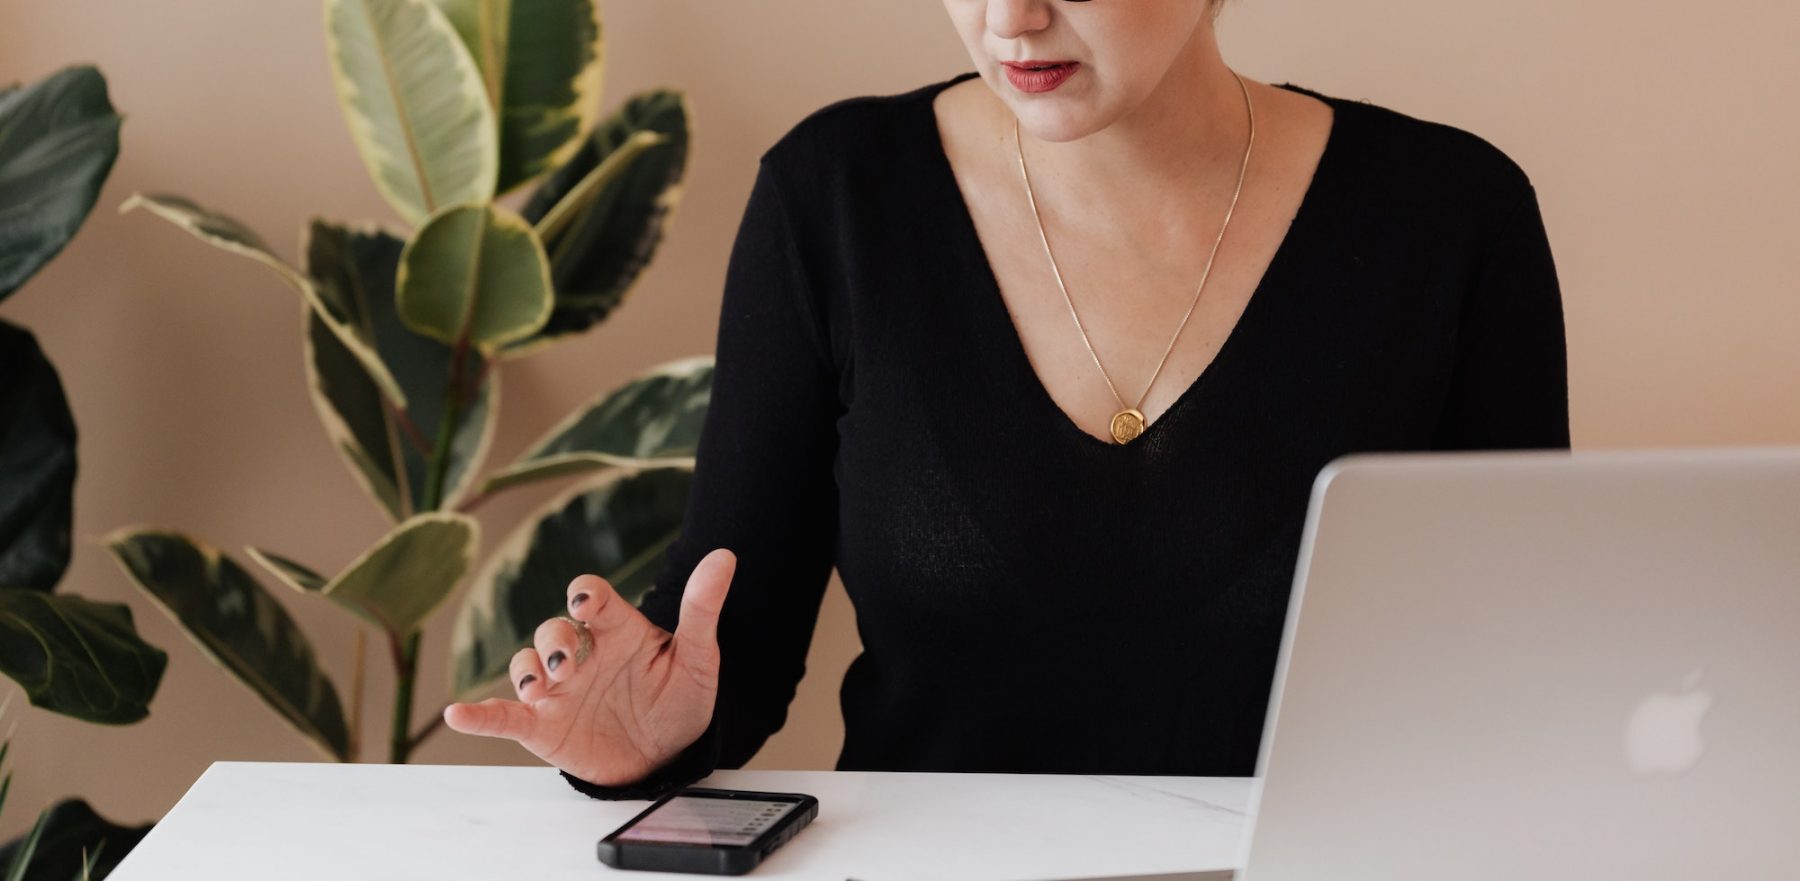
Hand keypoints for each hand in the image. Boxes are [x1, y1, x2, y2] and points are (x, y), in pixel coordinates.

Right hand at [443, 547, 736, 785]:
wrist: (669, 754)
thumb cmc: (679, 699)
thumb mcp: (698, 656)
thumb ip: (703, 608)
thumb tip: (725, 557)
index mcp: (616, 631)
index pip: (593, 598)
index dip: (586, 594)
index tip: (586, 602)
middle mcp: (582, 656)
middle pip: (553, 632)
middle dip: (554, 642)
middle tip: (568, 663)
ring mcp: (559, 691)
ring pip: (526, 666)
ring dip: (528, 671)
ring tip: (542, 687)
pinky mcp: (543, 726)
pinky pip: (504, 717)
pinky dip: (478, 715)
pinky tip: (458, 713)